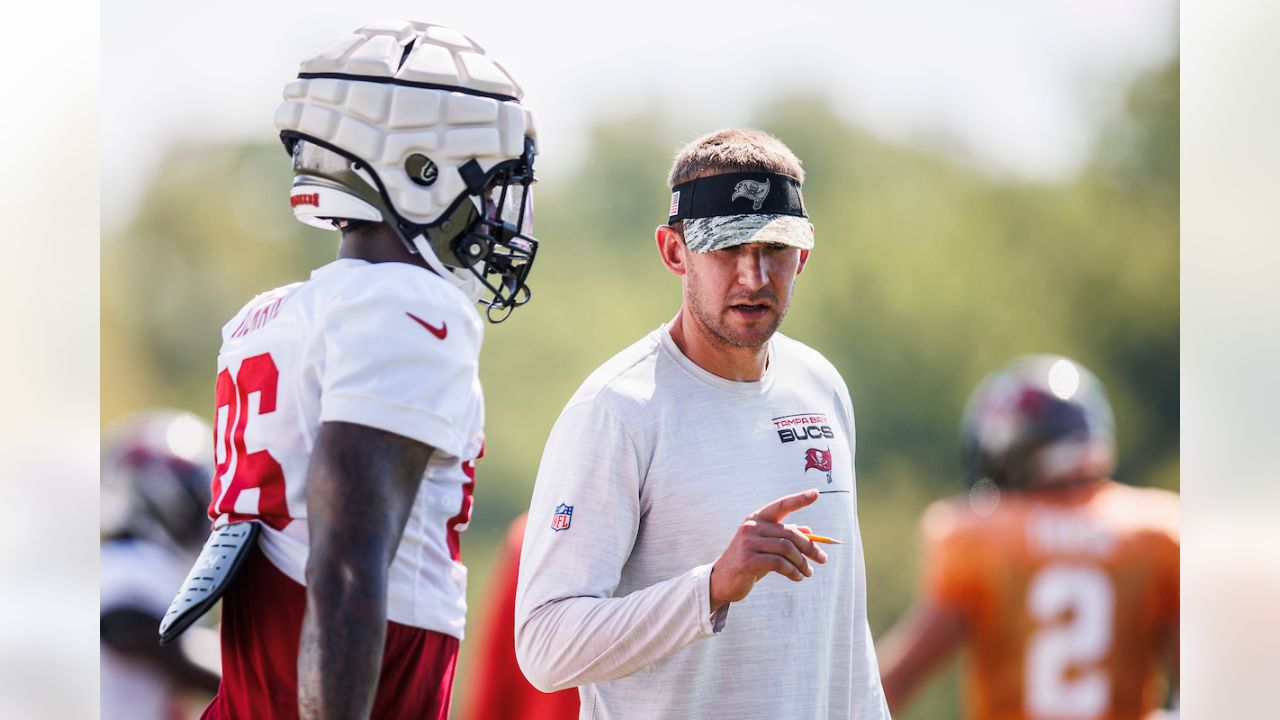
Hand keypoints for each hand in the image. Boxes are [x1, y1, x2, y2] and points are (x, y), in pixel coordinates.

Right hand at [708, 489, 827, 611]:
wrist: (722, 581)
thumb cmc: (748, 561)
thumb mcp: (767, 547)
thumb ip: (784, 537)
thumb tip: (809, 531)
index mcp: (756, 519)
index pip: (780, 506)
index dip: (798, 499)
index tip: (815, 493)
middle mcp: (751, 526)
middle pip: (789, 533)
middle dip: (810, 547)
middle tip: (823, 559)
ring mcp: (748, 542)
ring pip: (786, 549)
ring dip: (802, 562)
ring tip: (808, 572)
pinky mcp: (747, 560)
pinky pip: (779, 563)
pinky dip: (793, 571)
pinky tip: (797, 577)